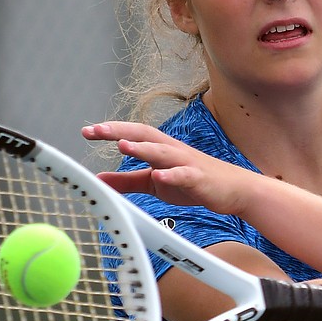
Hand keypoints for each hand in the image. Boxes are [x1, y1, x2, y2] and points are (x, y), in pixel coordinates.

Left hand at [83, 121, 253, 213]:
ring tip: (122, 146)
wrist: (233, 190)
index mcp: (160, 149)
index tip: (87, 131)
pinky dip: (171, 175)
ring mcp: (187, 163)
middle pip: (144, 135)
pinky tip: (159, 176)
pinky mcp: (199, 179)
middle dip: (120, 131)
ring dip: (142, 148)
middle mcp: (172, 150)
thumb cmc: (194, 182)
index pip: (132, 134)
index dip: (110, 131)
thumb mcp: (154, 182)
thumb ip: (126, 181)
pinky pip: (184, 175)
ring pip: (162, 151)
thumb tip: (99, 179)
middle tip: (96, 130)